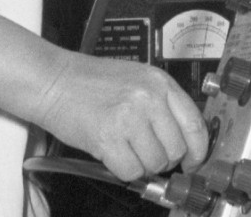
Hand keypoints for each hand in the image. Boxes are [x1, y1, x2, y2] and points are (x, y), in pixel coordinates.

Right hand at [32, 52, 208, 181]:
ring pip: (154, 164)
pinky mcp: (108, 138)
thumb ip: (162, 105)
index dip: (197, 151)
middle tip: (144, 151)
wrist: (53, 81)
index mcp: (159, 82)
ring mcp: (129, 118)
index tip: (193, 162)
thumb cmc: (90, 81)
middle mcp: (149, 98)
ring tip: (123, 147)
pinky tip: (111, 153)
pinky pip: (131, 172)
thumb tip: (182, 142)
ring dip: (141, 164)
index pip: (194, 125)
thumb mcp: (136, 79)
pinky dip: (123, 170)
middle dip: (162, 159)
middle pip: (176, 150)